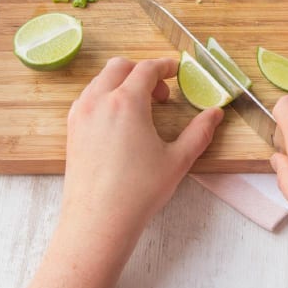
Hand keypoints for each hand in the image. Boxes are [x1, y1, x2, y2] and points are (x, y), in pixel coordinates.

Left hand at [62, 56, 223, 233]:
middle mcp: (99, 101)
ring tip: (142, 108)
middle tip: (161, 93)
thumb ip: (199, 132)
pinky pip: (88, 97)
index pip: (146, 69)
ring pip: (101, 80)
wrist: (98, 221)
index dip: (165, 66)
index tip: (176, 70)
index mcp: (126, 102)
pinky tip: (120, 120)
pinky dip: (106, 96)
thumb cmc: (137, 192)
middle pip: (120, 66)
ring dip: (123, 82)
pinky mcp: (72, 129)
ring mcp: (81, 114)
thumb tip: (215, 114)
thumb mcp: (178, 160)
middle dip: (143, 71)